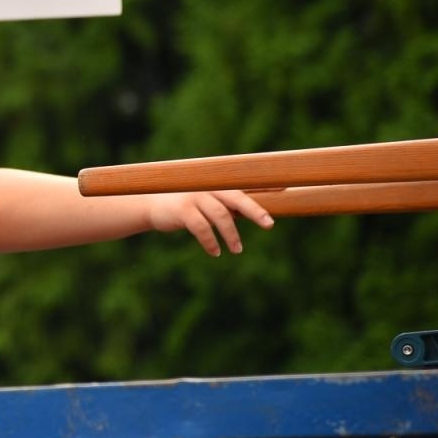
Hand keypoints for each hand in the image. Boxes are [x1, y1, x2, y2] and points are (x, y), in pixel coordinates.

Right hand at [146, 190, 273, 255]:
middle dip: (254, 210)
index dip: (265, 187)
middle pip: (236, 197)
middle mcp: (208, 187)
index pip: (245, 186)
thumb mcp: (208, 203)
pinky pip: (201, 227)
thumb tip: (259, 215)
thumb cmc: (187, 206)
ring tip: (237, 250)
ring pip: (220, 215)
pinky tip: (215, 252)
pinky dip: (210, 241)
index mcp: (218, 185)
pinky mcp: (182, 210)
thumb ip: (229, 206)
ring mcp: (195, 197)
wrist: (152, 207)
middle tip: (269, 224)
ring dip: (231, 235)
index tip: (286, 189)